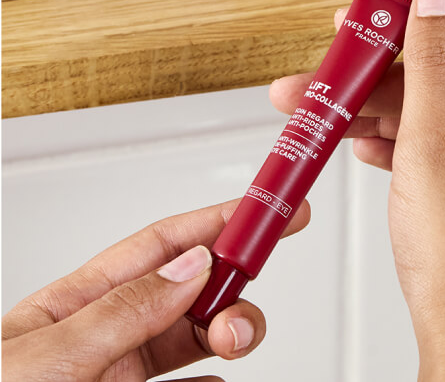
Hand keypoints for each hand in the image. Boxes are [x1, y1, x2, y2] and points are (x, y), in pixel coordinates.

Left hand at [2, 198, 309, 380]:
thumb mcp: (47, 356)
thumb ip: (124, 310)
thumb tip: (190, 267)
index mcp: (79, 302)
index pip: (163, 245)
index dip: (220, 220)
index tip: (267, 211)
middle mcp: (104, 333)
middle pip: (188, 291)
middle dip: (231, 286)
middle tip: (246, 303)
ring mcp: (117, 374)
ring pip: (192, 337)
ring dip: (227, 331)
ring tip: (235, 342)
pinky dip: (210, 380)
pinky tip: (217, 379)